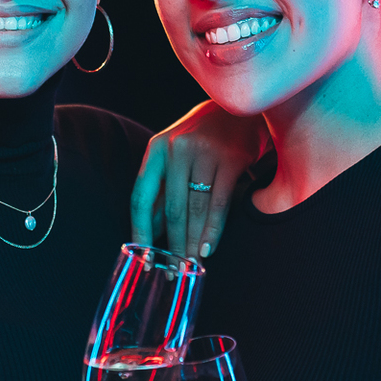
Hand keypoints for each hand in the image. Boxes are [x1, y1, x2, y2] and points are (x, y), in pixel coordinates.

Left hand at [130, 101, 270, 258]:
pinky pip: (219, 203)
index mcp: (156, 150)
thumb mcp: (174, 158)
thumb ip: (162, 191)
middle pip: (171, 209)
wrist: (239, 109)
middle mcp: (176, 150)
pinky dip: (213, 230)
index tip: (144, 257)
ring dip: (193, 242)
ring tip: (192, 265)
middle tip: (174, 271)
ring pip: (195, 209)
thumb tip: (150, 232)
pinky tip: (209, 248)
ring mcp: (204, 153)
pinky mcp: (230, 159)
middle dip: (172, 245)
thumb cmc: (202, 140)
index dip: (141, 231)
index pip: (141, 198)